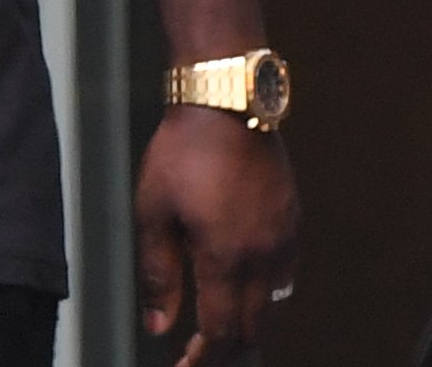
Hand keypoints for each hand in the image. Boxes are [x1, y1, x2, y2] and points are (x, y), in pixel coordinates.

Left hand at [135, 105, 298, 363]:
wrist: (225, 107)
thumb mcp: (153, 211)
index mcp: (224, 257)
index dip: (202, 356)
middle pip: (251, 326)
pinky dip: (265, 290)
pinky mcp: (293, 223)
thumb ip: (158, 272)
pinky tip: (243, 281)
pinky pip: (285, 273)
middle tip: (199, 351)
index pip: (219, 329)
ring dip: (248, 319)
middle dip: (225, 345)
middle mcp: (262, 257)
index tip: (184, 366)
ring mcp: (284, 240)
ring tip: (219, 320)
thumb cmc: (182, 153)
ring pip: (272, 304)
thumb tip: (156, 323)